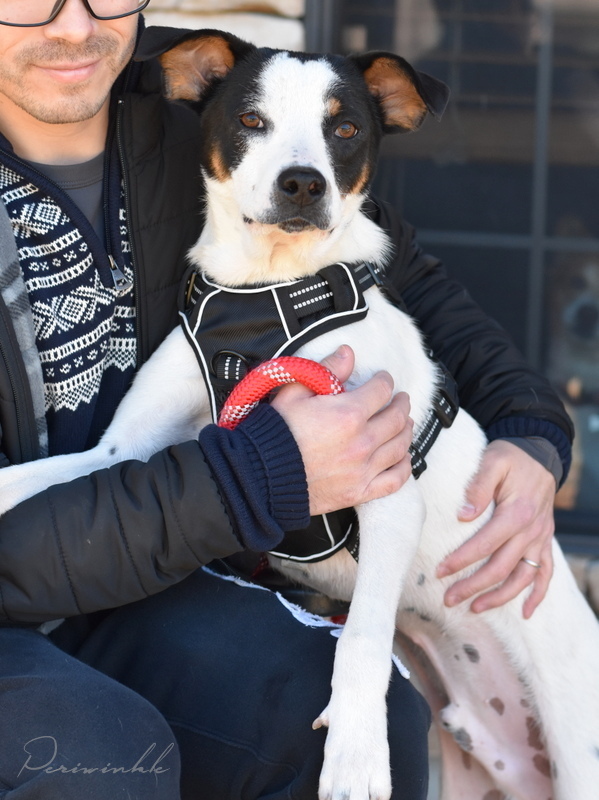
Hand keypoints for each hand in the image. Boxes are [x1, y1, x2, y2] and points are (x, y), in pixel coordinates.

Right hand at [272, 345, 413, 515]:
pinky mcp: (360, 491)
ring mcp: (363, 469)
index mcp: (348, 414)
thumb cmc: (275, 433)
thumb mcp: (294, 393)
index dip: (385, 381)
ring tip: (405, 423)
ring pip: (400, 446)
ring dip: (406, 431)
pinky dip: (404, 466)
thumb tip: (348, 353)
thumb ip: (326, 371)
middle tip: (400, 399)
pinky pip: (395, 479)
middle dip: (401, 404)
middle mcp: (362, 441)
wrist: (261, 476)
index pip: (381, 391)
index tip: (383, 379)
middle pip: (397, 418)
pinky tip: (404, 457)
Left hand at [437, 440, 555, 618]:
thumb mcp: (493, 461)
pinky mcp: (545, 541)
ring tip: (475, 608)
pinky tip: (525, 613)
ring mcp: (540, 538)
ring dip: (500, 597)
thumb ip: (479, 487)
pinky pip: (546, 573)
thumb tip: (463, 516)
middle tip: (448, 598)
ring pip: (523, 577)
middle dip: (473, 586)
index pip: (485, 544)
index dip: (461, 560)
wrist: (539, 454)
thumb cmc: (511, 458)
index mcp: (517, 513)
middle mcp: (531, 531)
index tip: (439, 571)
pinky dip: (537, 595)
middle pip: (502, 568)